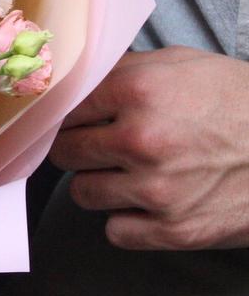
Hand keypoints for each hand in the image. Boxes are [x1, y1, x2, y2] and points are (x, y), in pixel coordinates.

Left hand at [49, 46, 248, 249]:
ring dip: (99, 184)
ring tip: (126, 173)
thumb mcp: (181, 64)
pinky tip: (145, 204)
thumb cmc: (239, 101)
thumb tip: (77, 78)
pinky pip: (115, 232)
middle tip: (99, 146)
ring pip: (83, 193)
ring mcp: (157, 189)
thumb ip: (124, 70)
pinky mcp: (176, 230)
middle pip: (65, 151)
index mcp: (137, 92)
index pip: (64, 107)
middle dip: (79, 148)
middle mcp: (141, 140)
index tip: (75, 119)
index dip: (68, 113)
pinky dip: (126, 221)